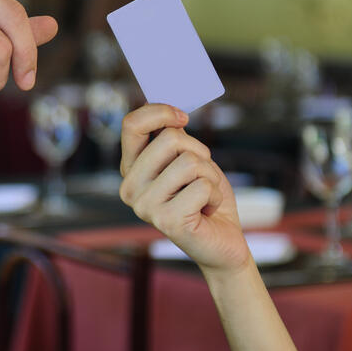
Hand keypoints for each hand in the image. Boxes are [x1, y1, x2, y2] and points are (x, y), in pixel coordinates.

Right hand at [119, 104, 249, 273]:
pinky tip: (207, 211)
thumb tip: (172, 108)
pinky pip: (203, 186)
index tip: (183, 117)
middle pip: (170, 139)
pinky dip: (215, 195)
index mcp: (130, 169)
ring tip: (205, 195)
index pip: (132, 125)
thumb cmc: (205, 196)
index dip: (160, 111)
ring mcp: (144, 206)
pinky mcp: (167, 221)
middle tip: (202, 175)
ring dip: (210, 176)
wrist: (222, 241)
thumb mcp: (188, 158)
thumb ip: (174, 135)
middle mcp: (129, 187)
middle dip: (199, 151)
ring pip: (190, 162)